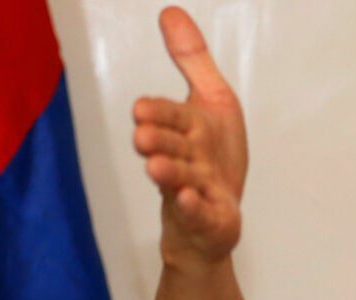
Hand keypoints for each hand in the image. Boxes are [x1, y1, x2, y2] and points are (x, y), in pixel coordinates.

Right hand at [132, 6, 247, 264]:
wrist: (214, 223)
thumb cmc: (213, 161)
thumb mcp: (213, 103)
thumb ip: (192, 61)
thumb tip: (170, 12)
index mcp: (187, 131)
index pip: (171, 117)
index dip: (158, 114)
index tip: (141, 109)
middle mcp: (188, 160)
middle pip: (172, 147)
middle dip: (158, 141)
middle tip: (142, 137)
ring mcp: (197, 192)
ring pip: (182, 180)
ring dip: (170, 172)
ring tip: (157, 167)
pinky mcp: (210, 221)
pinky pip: (200, 213)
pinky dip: (194, 207)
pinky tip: (190, 199)